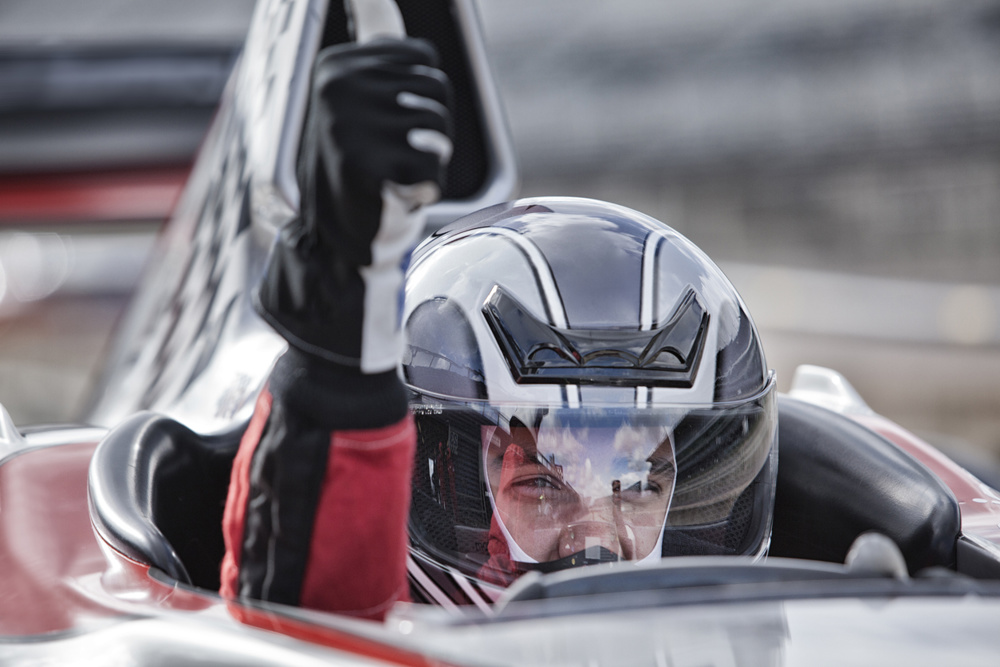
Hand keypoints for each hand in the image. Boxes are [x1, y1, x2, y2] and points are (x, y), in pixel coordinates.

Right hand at [255, 38, 453, 371]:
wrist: (336, 247)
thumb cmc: (358, 175)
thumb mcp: (361, 104)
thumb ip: (376, 47)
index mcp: (337, 66)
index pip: (424, 62)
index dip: (423, 104)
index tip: (388, 130)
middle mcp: (337, 88)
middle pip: (437, 92)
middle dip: (431, 134)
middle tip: (393, 161)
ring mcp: (350, 127)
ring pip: (439, 130)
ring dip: (429, 163)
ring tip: (393, 179)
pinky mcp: (368, 167)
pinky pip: (433, 167)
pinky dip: (426, 191)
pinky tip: (395, 198)